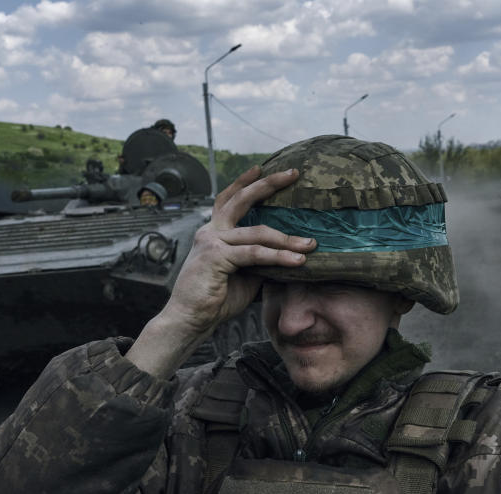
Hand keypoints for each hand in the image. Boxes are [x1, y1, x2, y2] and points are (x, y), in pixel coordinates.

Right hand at [126, 166, 315, 377]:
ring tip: (310, 245)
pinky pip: (254, 254)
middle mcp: (210, 231)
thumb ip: (258, 259)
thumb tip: (286, 252)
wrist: (190, 319)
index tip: (262, 168)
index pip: (228, 199)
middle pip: (241, 199)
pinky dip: (278, 256)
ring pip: (257, 232)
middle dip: (268, 184)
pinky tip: (297, 261)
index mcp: (213, 232)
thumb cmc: (215, 298)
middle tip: (293, 174)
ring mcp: (211, 241)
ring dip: (287, 239)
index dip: (244, 182)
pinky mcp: (216, 257)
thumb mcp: (243, 274)